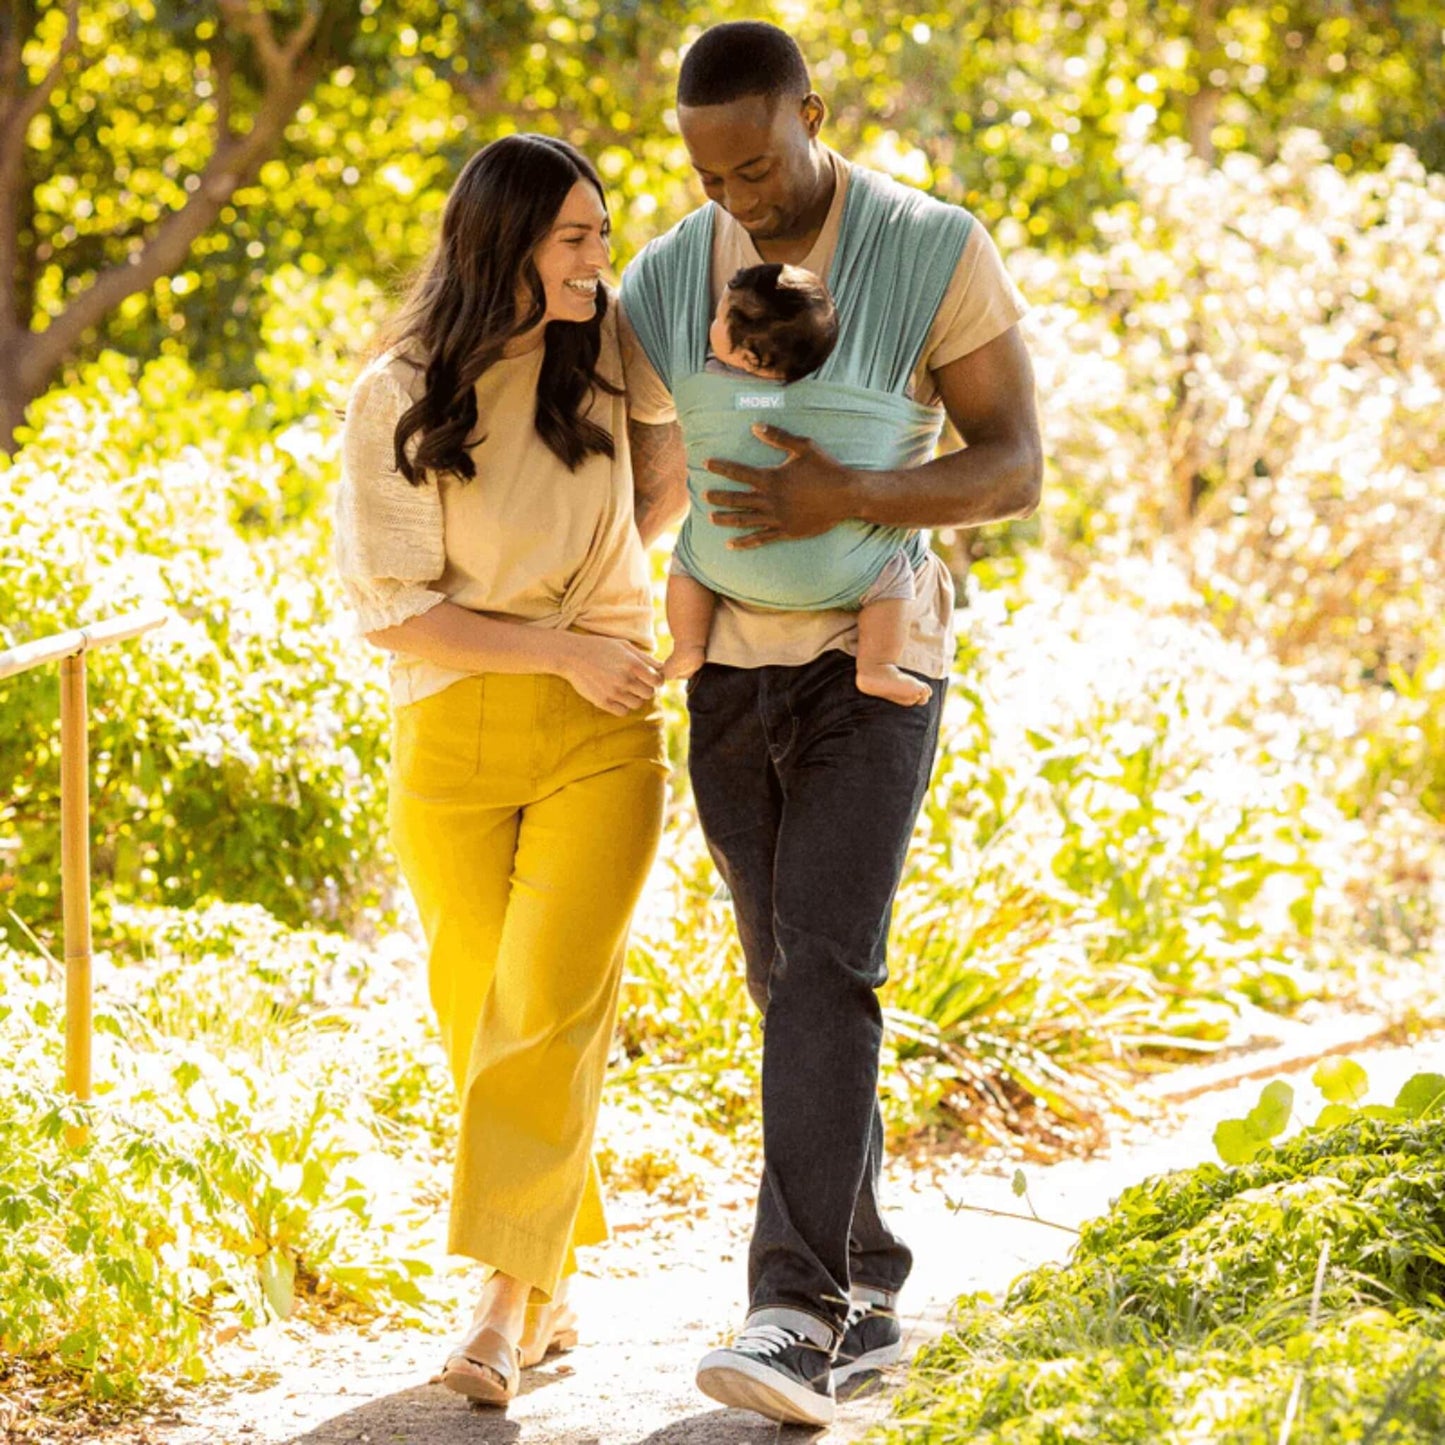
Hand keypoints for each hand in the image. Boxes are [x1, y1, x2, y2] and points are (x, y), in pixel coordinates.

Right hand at [557, 633, 661, 715]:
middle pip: (649, 694)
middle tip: (637, 684)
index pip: (658, 681)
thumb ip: (645, 657)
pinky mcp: (603, 702)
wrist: (572, 655)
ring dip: (634, 698)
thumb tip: (662, 668)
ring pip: (637, 704)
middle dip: (646, 689)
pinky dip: (623, 706)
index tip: (651, 679)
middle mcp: (625, 679)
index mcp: (633, 664)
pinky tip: (617, 696)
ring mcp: (614, 692)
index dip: (657, 681)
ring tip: (625, 689)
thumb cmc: (600, 647)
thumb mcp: (624, 646)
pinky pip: (623, 712)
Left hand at [702, 425, 858, 548]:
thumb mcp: (804, 446)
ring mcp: (777, 518)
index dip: (720, 467)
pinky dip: (744, 542)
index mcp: (772, 478)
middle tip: (703, 495)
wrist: (847, 496)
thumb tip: (755, 426)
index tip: (705, 463)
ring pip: (743, 520)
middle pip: (735, 499)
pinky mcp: (785, 531)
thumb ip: (778, 436)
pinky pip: (760, 539)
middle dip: (718, 496)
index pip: (738, 472)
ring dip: (725, 519)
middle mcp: (770, 500)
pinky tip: (731, 545)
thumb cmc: (826, 468)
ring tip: (710, 518)